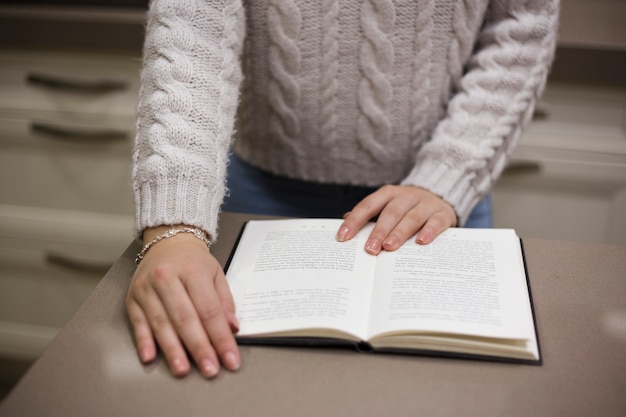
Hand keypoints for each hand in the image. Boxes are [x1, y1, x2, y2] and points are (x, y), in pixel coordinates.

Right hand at [125, 226, 239, 377]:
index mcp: (193, 271)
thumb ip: (225, 302)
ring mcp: (147, 288)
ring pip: (161, 323)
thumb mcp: (216, 274)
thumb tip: (232, 328)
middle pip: (185, 319)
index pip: (209, 310)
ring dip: (173, 350)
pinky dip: (144, 342)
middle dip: (199, 348)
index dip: (220, 338)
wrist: (167, 240)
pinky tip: (150, 357)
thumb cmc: (193, 261)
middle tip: (209, 369)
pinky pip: (138, 323)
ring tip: (182, 370)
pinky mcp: (132, 298)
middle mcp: (167, 278)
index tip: (230, 359)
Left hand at [336, 185, 456, 253]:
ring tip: (390, 247)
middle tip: (370, 249)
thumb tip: (346, 220)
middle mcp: (407, 196)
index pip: (368, 206)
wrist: (441, 196)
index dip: (355, 221)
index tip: (343, 237)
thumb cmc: (407, 208)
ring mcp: (426, 204)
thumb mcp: (388, 207)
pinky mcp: (443, 213)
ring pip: (411, 217)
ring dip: (399, 233)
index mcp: (388, 194)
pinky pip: (436, 222)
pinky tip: (421, 242)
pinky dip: (429, 231)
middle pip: (390, 213)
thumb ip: (369, 215)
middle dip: (379, 231)